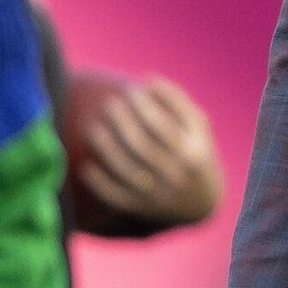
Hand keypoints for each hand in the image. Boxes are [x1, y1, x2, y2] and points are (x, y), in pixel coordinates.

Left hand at [79, 77, 222, 229]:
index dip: (145, 103)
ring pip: (127, 169)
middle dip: (123, 121)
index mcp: (195, 151)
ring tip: (94, 127)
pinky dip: (99, 182)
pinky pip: (116, 196)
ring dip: (106, 147)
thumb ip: (178, 103)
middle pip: (143, 144)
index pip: (165, 123)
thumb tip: (148, 78)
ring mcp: (161, 194)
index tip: (134, 87)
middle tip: (111, 102)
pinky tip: (86, 166)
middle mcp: (178, 174)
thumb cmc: (194, 152)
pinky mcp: (144, 209)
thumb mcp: (198, 129)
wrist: (201, 203)